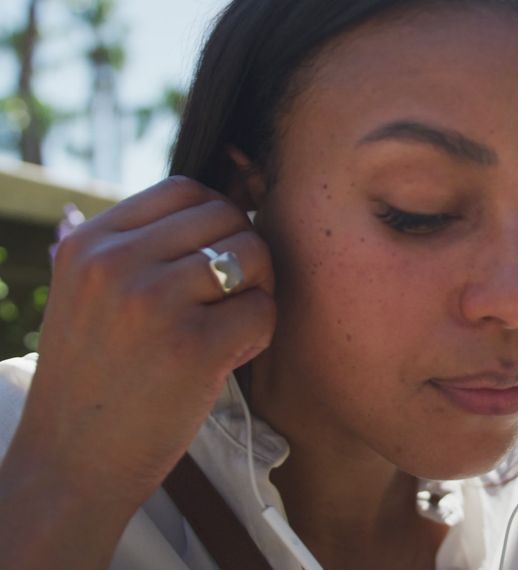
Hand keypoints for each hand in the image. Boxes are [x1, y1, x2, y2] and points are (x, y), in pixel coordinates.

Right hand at [1, 176, 274, 543]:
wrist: (72, 463)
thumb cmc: (97, 378)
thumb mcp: (89, 293)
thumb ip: (140, 247)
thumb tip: (225, 202)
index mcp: (90, 242)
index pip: (185, 189)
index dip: (218, 219)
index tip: (216, 260)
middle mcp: (116, 263)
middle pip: (228, 218)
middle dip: (244, 255)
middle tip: (229, 300)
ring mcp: (154, 302)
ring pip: (253, 257)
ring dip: (257, 292)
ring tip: (227, 328)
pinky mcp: (194, 347)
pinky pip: (264, 310)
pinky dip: (259, 335)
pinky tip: (228, 359)